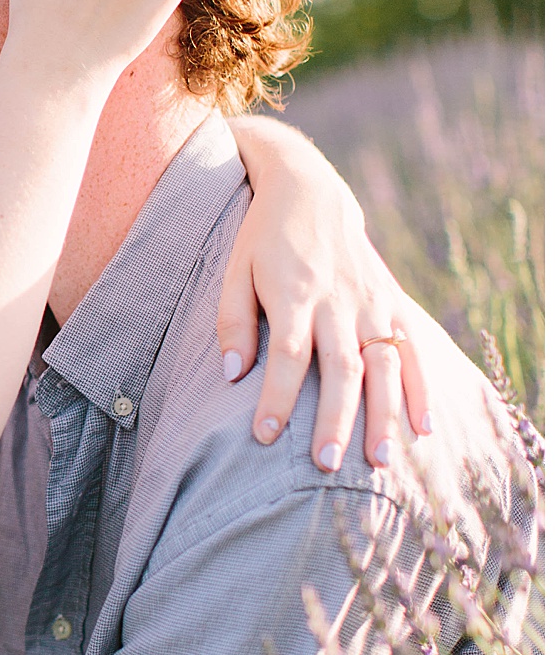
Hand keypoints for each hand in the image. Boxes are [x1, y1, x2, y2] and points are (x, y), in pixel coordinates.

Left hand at [222, 118, 430, 470]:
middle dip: (335, 418)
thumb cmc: (264, 240)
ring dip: (384, 414)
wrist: (311, 191)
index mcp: (294, 293)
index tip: (264, 436)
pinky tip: (423, 429)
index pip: (288, 354)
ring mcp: (370, 303)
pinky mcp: (391, 302)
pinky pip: (411, 349)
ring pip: (383, 364)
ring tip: (379, 461)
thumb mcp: (235, 270)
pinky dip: (420, 389)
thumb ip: (232, 322)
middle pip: (341, 367)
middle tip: (326, 462)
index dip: (277, 396)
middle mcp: (338, 301)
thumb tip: (232, 376)